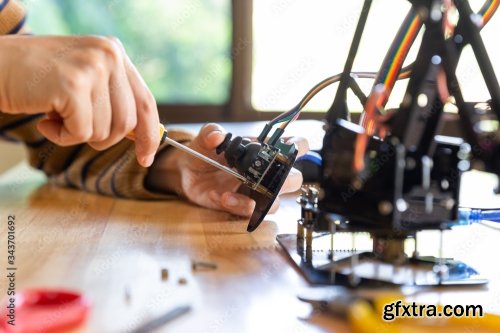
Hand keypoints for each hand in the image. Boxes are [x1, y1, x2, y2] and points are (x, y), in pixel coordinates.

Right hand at [0, 35, 158, 166]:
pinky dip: (62, 137)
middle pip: (127, 123)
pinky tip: (46, 120)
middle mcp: (108, 55)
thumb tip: (142, 136)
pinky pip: (81, 133)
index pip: (145, 101)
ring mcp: (92, 68)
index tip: (145, 158)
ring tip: (56, 116)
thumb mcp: (84, 81)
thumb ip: (113, 100)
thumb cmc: (37, 78)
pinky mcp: (73, 86)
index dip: (149, 134)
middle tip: (75, 128)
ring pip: (105, 131)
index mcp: (115, 52)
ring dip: (77, 135)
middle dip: (102, 138)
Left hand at [147, 123, 308, 216]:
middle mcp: (264, 173)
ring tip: (230, 194)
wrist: (186, 172)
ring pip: (274, 203)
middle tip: (268, 178)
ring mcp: (254, 192)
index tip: (293, 147)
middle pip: (293, 180)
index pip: (293, 147)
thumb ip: (210, 134)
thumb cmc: (204, 152)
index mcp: (263, 152)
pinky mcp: (240, 206)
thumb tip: (216, 136)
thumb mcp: (204, 139)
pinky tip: (220, 197)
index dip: (299, 147)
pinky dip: (235, 206)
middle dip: (286, 181)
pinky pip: (248, 212)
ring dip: (257, 200)